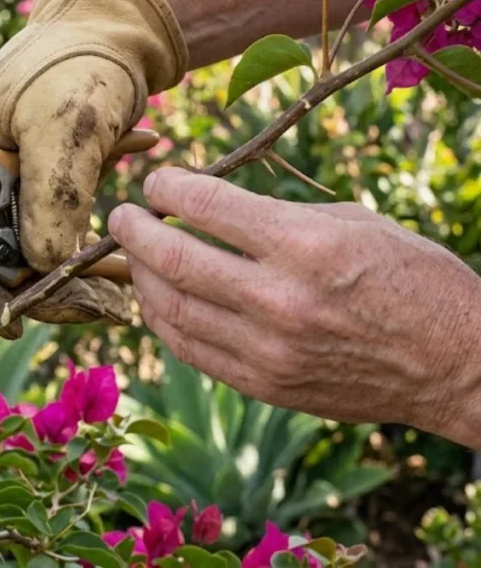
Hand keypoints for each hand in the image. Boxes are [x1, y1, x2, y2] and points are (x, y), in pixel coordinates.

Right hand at [0, 0, 187, 338]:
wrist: (118, 23)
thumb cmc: (81, 61)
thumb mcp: (65, 127)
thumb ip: (52, 197)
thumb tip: (47, 267)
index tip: (30, 321)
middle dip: (51, 279)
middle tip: (110, 299)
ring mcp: (3, 177)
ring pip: (31, 244)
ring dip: (80, 257)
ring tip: (131, 269)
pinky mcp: (38, 175)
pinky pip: (57, 219)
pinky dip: (93, 225)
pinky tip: (133, 224)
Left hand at [108, 167, 480, 447]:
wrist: (456, 364)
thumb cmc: (412, 279)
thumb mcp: (353, 223)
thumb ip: (275, 216)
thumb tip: (208, 207)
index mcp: (304, 246)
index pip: (204, 206)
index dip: (166, 187)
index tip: (155, 183)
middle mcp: (278, 299)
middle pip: (171, 259)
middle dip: (132, 230)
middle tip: (120, 216)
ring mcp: (267, 350)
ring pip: (169, 309)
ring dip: (139, 276)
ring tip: (134, 257)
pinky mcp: (264, 385)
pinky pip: (189, 349)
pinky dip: (164, 319)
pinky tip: (159, 298)